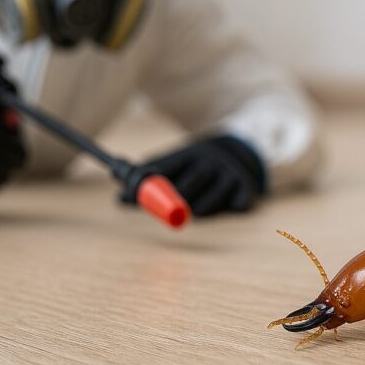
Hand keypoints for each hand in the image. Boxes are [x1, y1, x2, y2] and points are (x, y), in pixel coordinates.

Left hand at [126, 135, 265, 216]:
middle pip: (186, 187)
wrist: (243, 152)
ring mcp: (229, 174)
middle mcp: (210, 160)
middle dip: (172, 203)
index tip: (127, 197)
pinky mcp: (246, 188)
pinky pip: (232, 207)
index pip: (163, 169)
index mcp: (189, 153)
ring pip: (205, 205)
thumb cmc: (197, 166)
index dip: (144, 184)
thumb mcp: (176, 165)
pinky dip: (227, 210)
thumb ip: (149, 180)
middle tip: (166, 211)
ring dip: (197, 212)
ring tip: (196, 209)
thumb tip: (118, 200)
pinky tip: (226, 203)